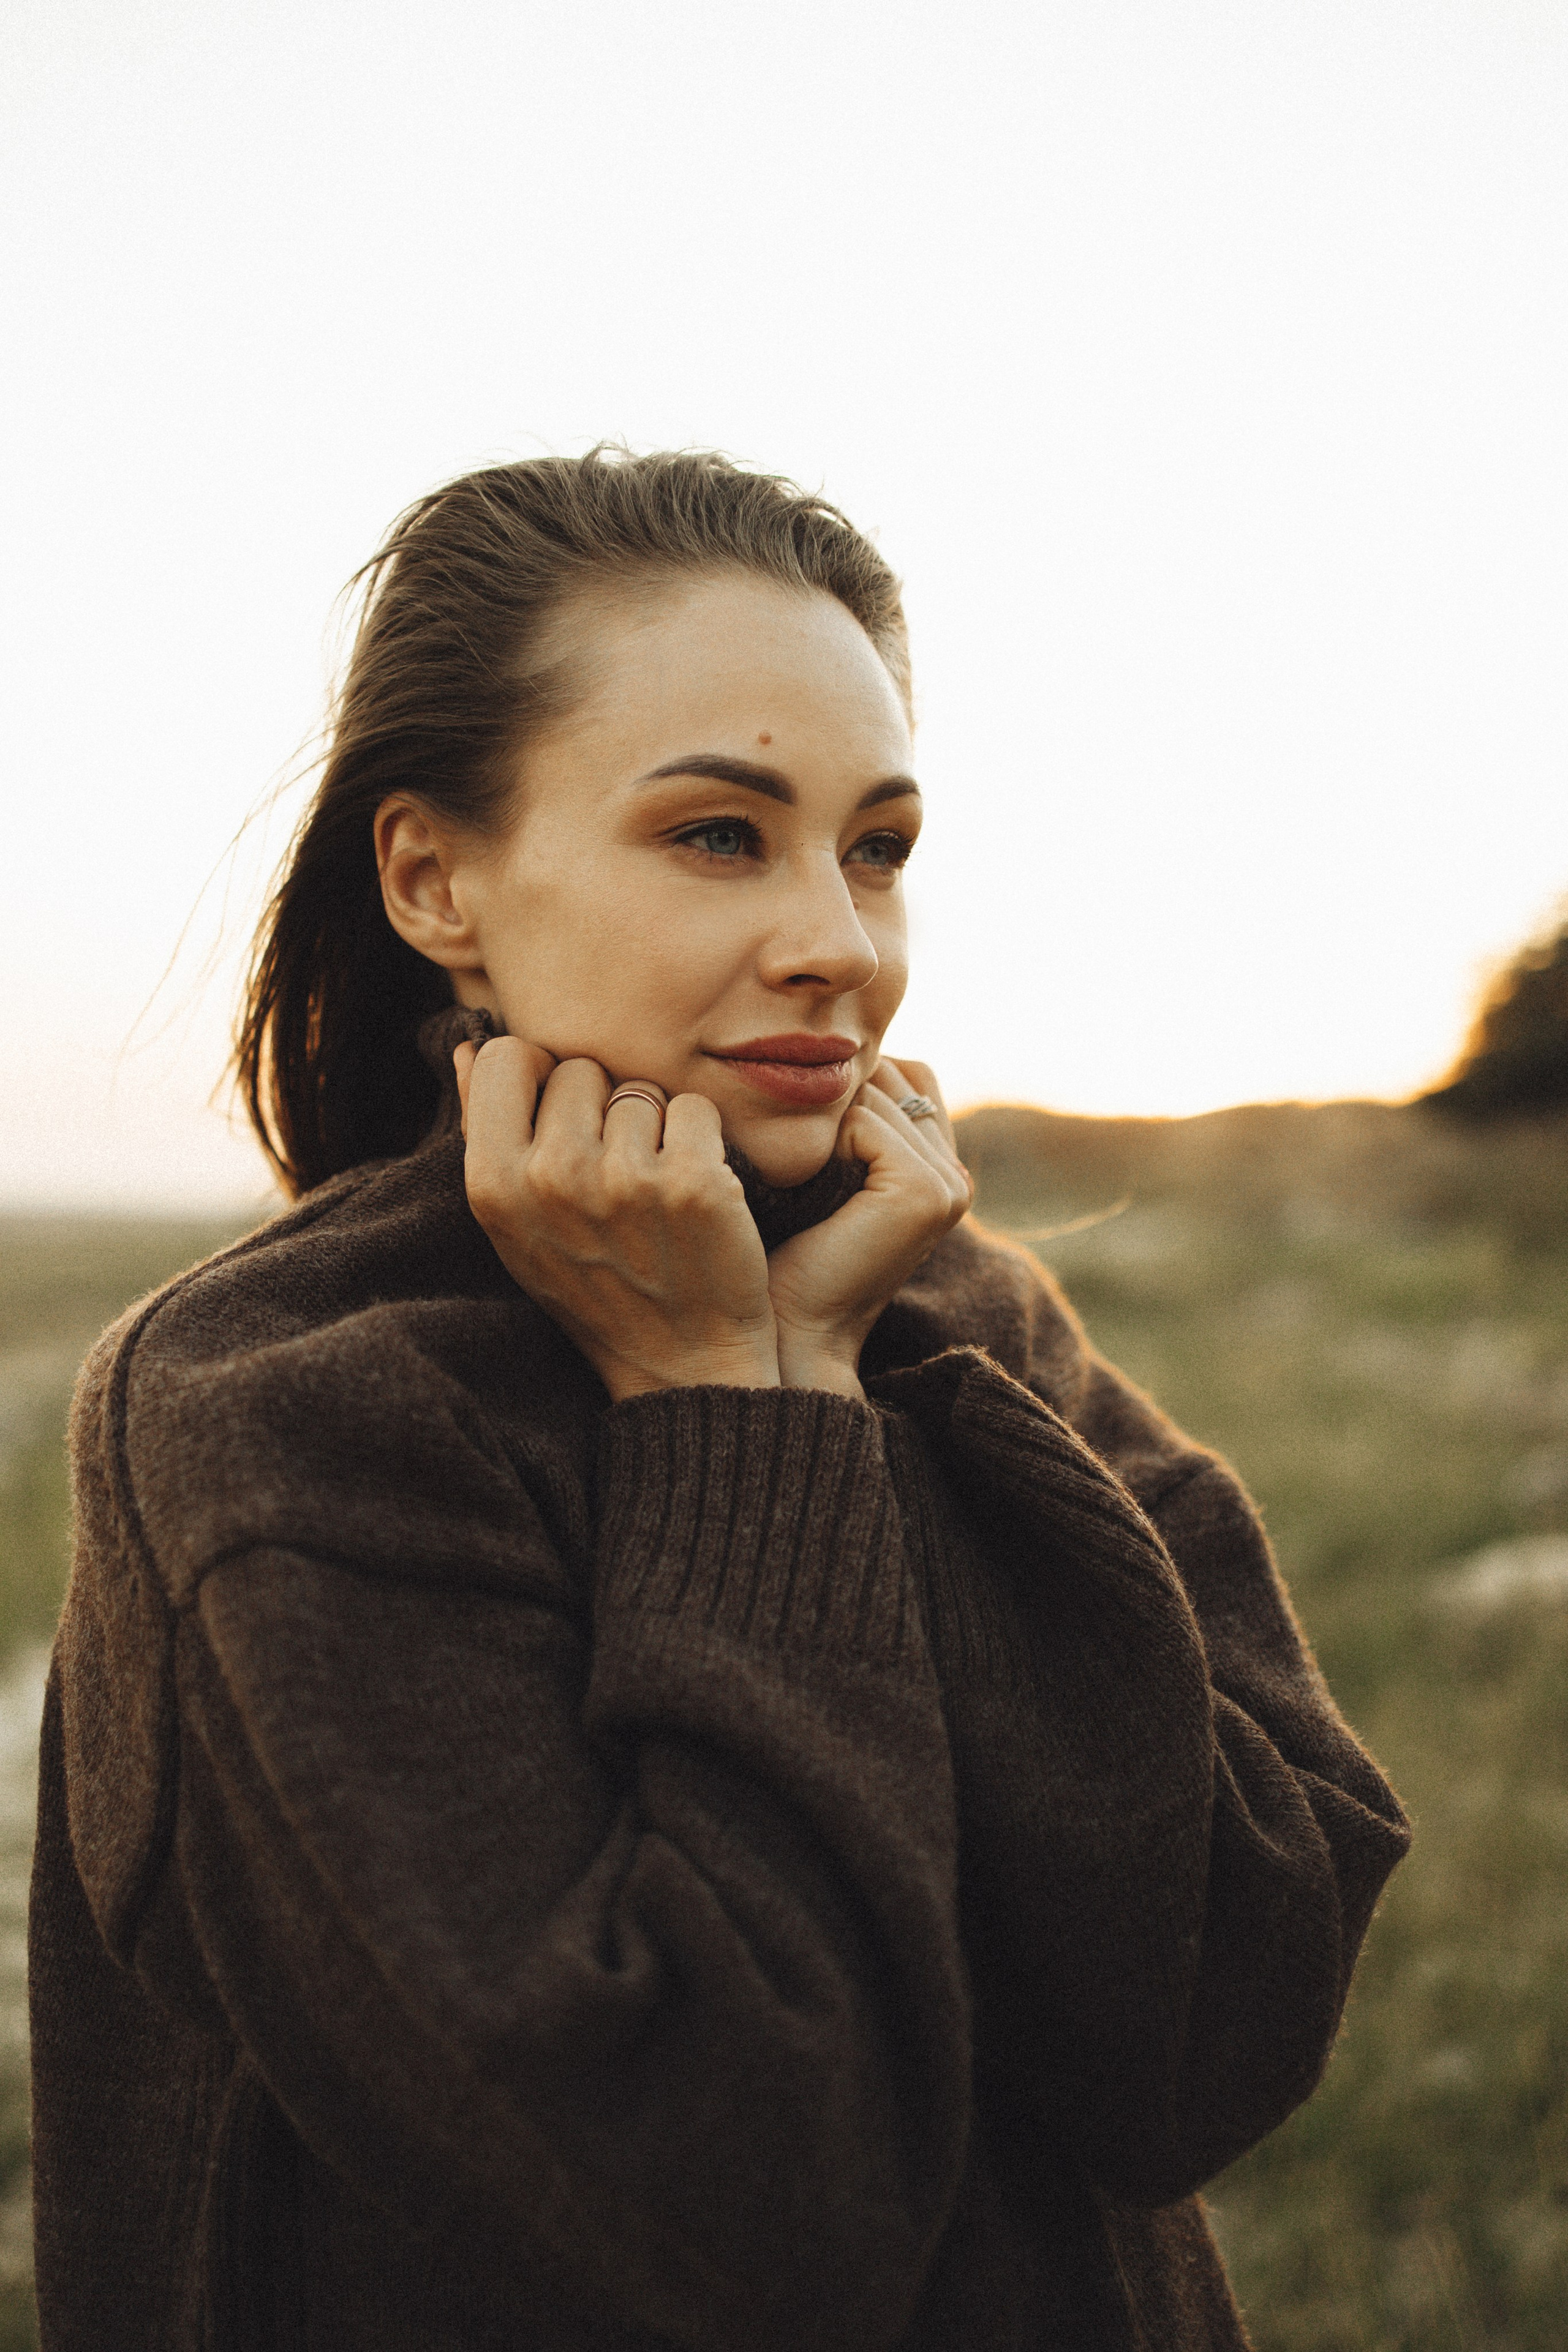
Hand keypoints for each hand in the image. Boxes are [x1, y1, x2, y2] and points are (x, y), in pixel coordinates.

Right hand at [455, 1041, 780, 1402]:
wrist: (682, 1365)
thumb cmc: (595, 1287)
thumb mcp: (518, 1225)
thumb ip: (487, 1132)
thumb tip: (469, 1046)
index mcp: (492, 1185)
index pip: (509, 1056)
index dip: (541, 1077)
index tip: (564, 1120)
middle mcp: (551, 1178)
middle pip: (582, 1069)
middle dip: (602, 1108)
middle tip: (615, 1180)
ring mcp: (624, 1181)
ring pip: (641, 1090)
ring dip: (655, 1130)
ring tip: (653, 1197)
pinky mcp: (694, 1183)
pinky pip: (694, 1110)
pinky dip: (703, 1144)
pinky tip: (693, 1198)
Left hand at [765, 1058, 973, 1398]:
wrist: (788, 1329)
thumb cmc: (784, 1254)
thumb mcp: (820, 1173)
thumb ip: (845, 1117)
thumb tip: (824, 1048)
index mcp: (940, 1168)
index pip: (903, 1073)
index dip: (845, 1088)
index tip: (796, 1131)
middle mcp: (955, 1174)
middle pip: (890, 1073)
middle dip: (831, 1094)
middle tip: (787, 1149)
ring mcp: (947, 1183)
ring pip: (872, 1092)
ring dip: (819, 1120)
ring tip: (791, 1170)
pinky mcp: (924, 1190)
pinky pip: (864, 1119)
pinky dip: (823, 1143)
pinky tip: (806, 1189)